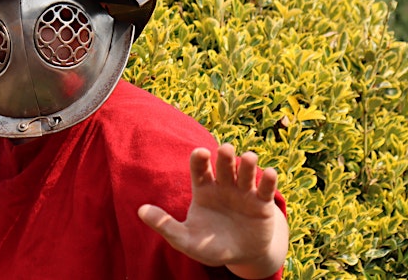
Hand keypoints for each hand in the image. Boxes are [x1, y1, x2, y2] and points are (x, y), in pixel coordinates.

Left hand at [137, 143, 287, 278]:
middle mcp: (224, 186)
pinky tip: (268, 173)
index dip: (200, 159)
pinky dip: (268, 179)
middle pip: (224, 165)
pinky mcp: (262, 205)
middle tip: (225, 150)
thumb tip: (140, 211)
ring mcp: (244, 193)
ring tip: (248, 159)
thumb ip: (165, 225)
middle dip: (225, 156)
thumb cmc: (209, 245)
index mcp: (204, 190)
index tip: (200, 152)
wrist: (240, 257)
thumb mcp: (185, 239)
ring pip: (246, 171)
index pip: (200, 168)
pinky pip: (266, 188)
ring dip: (247, 163)